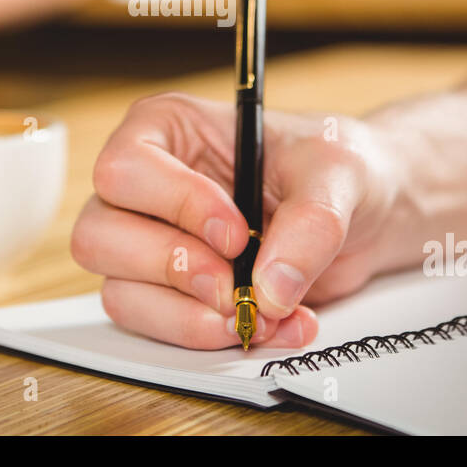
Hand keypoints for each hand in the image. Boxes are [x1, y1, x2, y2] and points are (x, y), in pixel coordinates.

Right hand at [71, 92, 405, 349]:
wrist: (366, 213)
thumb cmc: (337, 166)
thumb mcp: (338, 174)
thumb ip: (311, 224)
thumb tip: (270, 287)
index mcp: (167, 129)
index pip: (125, 169)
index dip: (174, 205)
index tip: (235, 233)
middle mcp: (145, 187)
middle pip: (99, 236)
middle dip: (173, 270)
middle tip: (235, 287)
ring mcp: (149, 243)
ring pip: (120, 292)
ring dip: (189, 317)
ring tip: (261, 315)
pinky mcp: (169, 293)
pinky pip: (156, 327)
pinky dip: (209, 337)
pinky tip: (266, 326)